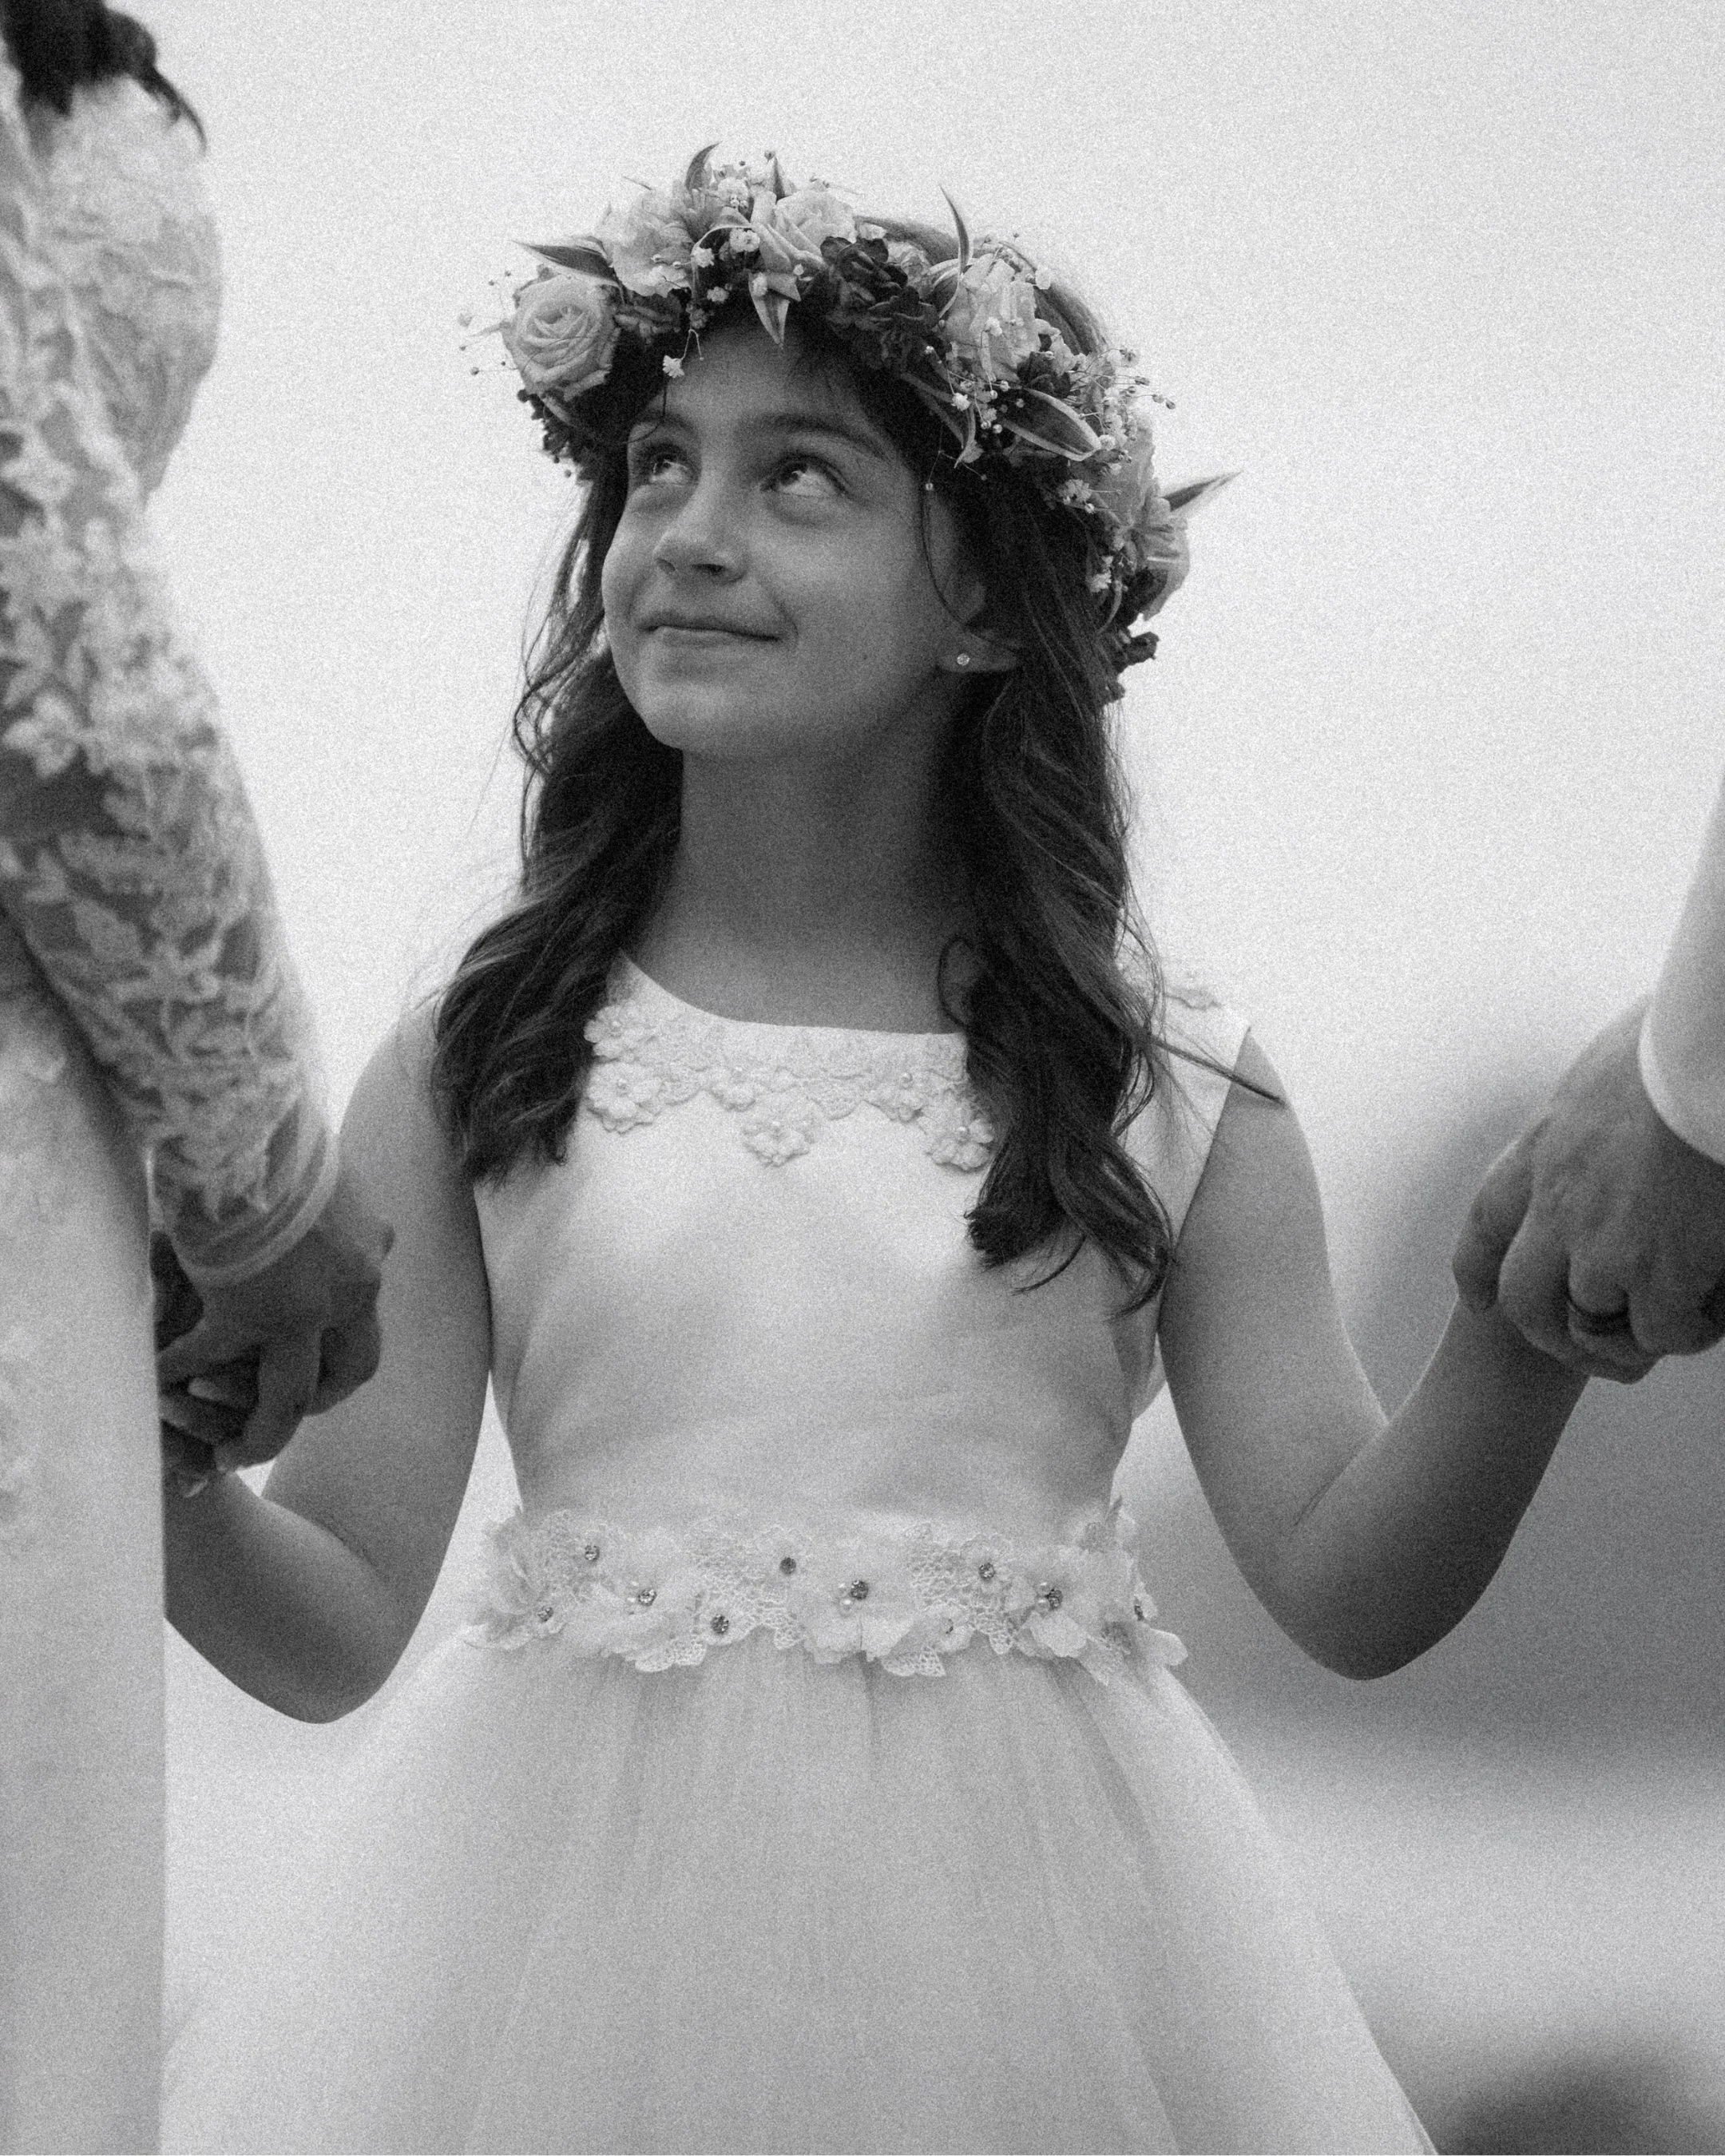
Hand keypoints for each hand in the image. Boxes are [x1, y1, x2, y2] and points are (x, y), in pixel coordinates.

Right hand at [155, 1159, 393, 1469]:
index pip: (365, 1313)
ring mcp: (306, 1306)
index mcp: (372, 1248)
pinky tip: (157, 1378)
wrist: (251, 1120)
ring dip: (262, 1429)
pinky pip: (210, 1360)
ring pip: (292, 1394)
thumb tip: (349, 1212)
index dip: (340, 1344)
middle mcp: (354, 1285)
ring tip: (228, 1451)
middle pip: (355, 1369)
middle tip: (286, 1415)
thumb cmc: (280, 1132)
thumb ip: (338, 1207)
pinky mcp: (250, 1312)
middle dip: (322, 1400)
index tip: (315, 1361)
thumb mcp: (330, 1171)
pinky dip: (182, 1372)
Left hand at [1453, 1001, 1724, 1378]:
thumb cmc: (1683, 1041)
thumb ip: (1604, 1108)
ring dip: (1632, 1337)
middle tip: (1599, 1347)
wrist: (1712, 1057)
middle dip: (1553, 1334)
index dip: (1478, 1269)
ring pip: (1592, 1324)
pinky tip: (1716, 1309)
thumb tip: (1621, 1098)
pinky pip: (1662, 1332)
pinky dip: (1688, 1331)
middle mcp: (1558, 1203)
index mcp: (1546, 1144)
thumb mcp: (1616, 1065)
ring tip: (1677, 1323)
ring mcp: (1601, 1244)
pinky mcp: (1658, 1273)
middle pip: (1523, 1298)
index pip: (1488, 1219)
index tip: (1479, 1301)